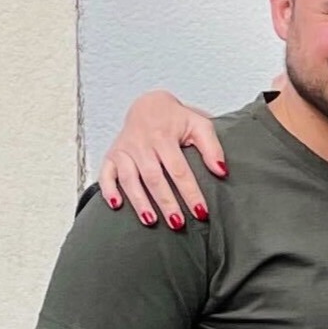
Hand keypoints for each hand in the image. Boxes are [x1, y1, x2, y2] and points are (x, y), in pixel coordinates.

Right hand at [98, 91, 225, 229]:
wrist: (149, 105)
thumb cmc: (178, 119)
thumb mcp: (200, 125)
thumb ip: (212, 148)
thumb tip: (222, 172)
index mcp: (164, 137)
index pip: (179, 170)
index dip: (190, 192)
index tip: (201, 212)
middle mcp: (141, 144)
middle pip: (153, 178)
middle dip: (165, 202)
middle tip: (178, 223)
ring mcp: (124, 150)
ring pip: (129, 179)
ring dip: (139, 201)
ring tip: (151, 221)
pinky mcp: (111, 155)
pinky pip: (105, 173)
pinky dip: (108, 189)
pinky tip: (116, 206)